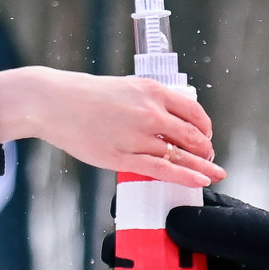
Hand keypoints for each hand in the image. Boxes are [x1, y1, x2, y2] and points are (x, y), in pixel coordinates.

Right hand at [0, 66, 220, 186]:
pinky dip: (185, 177)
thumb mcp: (127, 88)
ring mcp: (137, 136)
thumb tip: (171, 120)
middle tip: (210, 159)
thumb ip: (151, 102)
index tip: (207, 137)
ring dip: (201, 166)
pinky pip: (162, 170)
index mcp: (152, 91)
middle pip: (193, 136)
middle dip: (206, 150)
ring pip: (180, 155)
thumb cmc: (87, 96)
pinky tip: (199, 181)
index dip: (206, 129)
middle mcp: (150, 112)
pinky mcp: (122, 157)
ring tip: (213, 174)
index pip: (194, 113)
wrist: (54, 102)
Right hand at [121, 191, 268, 269]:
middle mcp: (196, 238)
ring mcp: (198, 269)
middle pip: (148, 238)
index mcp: (207, 210)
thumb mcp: (252, 236)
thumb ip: (214, 228)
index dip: (134, 203)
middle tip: (117, 258)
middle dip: (126, 246)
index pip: (160, 200)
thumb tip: (167, 222)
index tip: (118, 214)